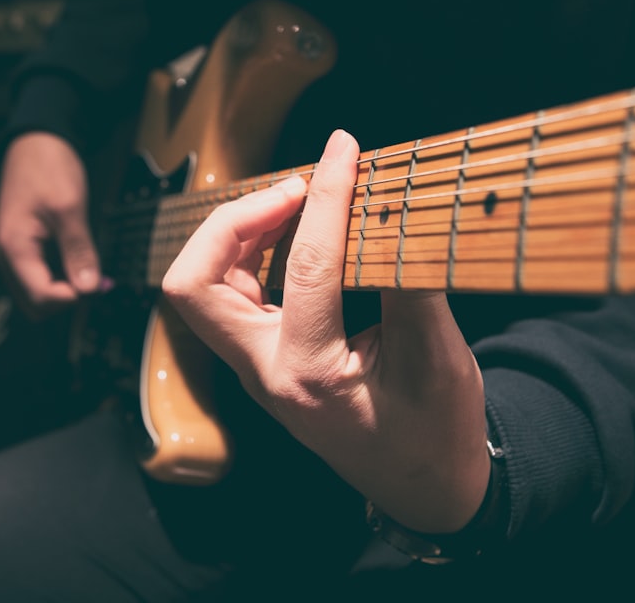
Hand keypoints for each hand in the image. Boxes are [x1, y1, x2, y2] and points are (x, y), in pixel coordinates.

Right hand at [0, 132, 102, 318]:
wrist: (36, 142)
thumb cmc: (49, 167)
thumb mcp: (70, 208)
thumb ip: (79, 251)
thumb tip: (89, 289)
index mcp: (12, 247)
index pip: (40, 296)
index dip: (73, 298)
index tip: (101, 284)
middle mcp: (4, 255)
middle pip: (35, 304)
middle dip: (68, 299)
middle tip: (99, 282)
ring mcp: (9, 252)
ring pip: (35, 295)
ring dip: (65, 291)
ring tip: (93, 273)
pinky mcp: (19, 248)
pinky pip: (37, 278)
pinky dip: (59, 279)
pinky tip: (81, 265)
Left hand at [162, 129, 491, 532]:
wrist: (425, 486)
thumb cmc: (436, 433)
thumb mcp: (440, 361)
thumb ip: (412, 286)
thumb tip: (393, 210)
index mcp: (308, 374)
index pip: (306, 266)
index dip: (329, 196)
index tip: (344, 149)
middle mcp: (264, 371)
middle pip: (194, 286)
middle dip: (233, 221)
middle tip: (297, 188)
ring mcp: (256, 368)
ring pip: (203, 288)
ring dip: (237, 233)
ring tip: (297, 199)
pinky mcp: (264, 359)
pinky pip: (231, 295)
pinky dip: (252, 253)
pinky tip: (295, 232)